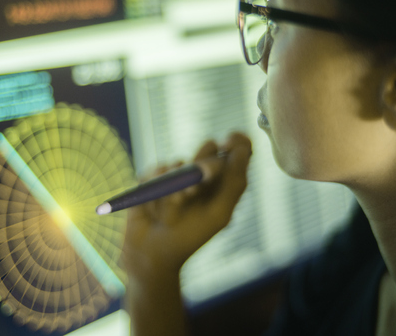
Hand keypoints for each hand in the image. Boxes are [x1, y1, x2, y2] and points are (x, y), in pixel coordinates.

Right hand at [122, 133, 251, 283]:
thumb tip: (241, 150)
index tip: (230, 142)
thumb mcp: (219, 214)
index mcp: (223, 183)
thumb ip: (234, 183)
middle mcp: (201, 175)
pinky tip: (156, 204)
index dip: (237, 141)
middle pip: (210, 148)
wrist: (153, 254)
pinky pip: (158, 168)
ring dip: (179, 184)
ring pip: (180, 161)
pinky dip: (158, 184)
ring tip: (177, 206)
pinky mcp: (153, 177)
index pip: (237, 150)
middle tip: (203, 181)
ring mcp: (176, 175)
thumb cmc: (191, 236)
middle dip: (207, 165)